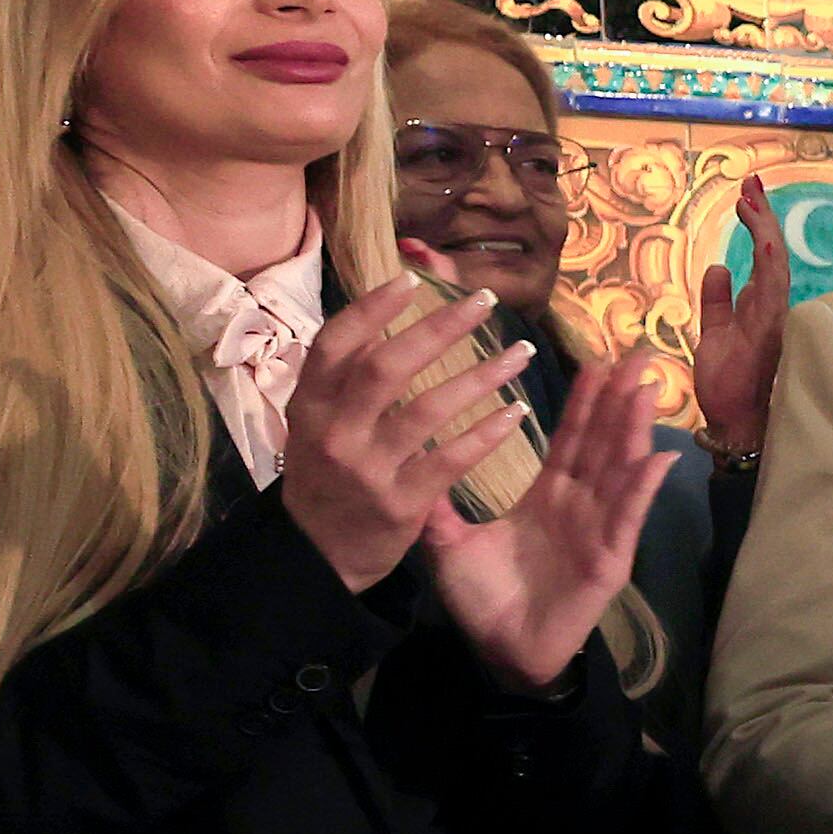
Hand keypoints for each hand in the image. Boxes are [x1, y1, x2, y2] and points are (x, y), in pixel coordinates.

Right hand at [276, 276, 539, 593]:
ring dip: (481, 376)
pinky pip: (451, 459)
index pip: (334, 343)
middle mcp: (334, 432)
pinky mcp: (400, 503)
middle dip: (438, 328)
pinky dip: (488, 433)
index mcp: (310, 404)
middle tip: (485, 301)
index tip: (412, 279)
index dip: (371, 308)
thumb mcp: (318, 421)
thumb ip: (346, 375)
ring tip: (522, 353)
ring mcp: (367, 469)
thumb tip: (384, 310)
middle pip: (387, 368)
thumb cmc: (327, 473)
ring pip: (428, 410)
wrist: (317, 554)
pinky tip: (518, 411)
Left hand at [423, 351, 683, 691]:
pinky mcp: (610, 558)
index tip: (594, 361)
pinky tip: (658, 456)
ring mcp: (599, 529)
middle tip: (636, 352)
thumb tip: (411, 463)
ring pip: (620, 469)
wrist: (500, 652)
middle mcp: (579, 506)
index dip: (583, 402)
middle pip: (603, 442)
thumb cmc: (483, 602)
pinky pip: (628, 516)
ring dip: (635, 429)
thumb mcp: (451, 546)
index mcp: (548, 498)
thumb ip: (438, 506)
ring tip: (646, 388)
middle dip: (619, 398)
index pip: (569, 439)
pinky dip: (643, 487)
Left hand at [690, 177, 794, 458]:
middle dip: (762, 215)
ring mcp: (773, 316)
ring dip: (763, 229)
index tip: (744, 194)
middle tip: (751, 181)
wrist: (734, 423)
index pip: (760, 256)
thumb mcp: (711, 334)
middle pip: (771, 251)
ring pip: (773, 263)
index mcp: (758, 306)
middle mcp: (770, 306)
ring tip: (751, 197)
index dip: (755, 224)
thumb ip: (717, 302)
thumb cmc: (727, 384)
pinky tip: (763, 237)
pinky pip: (772, 290)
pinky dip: (769, 261)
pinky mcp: (769, 330)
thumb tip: (718, 267)